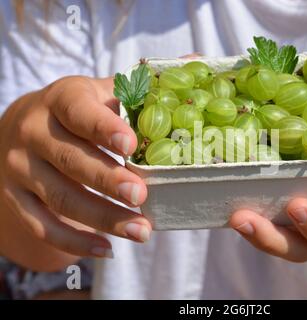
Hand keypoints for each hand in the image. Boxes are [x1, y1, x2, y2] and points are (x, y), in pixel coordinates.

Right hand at [0, 76, 150, 259]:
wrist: (24, 128)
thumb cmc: (78, 111)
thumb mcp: (102, 91)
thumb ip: (142, 85)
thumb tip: (197, 62)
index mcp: (61, 100)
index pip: (78, 112)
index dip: (103, 128)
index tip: (132, 146)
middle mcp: (34, 132)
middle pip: (71, 161)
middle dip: (108, 181)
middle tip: (142, 197)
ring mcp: (21, 168)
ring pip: (61, 198)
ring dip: (103, 218)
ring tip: (141, 231)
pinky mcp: (16, 198)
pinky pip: (44, 226)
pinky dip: (76, 241)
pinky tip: (107, 249)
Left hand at [228, 159, 306, 261]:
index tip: (297, 206)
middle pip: (297, 249)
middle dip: (270, 236)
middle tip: (243, 218)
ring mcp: (300, 233)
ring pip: (276, 242)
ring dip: (252, 231)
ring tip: (232, 214)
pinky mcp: (282, 222)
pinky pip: (265, 225)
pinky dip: (248, 215)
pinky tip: (227, 196)